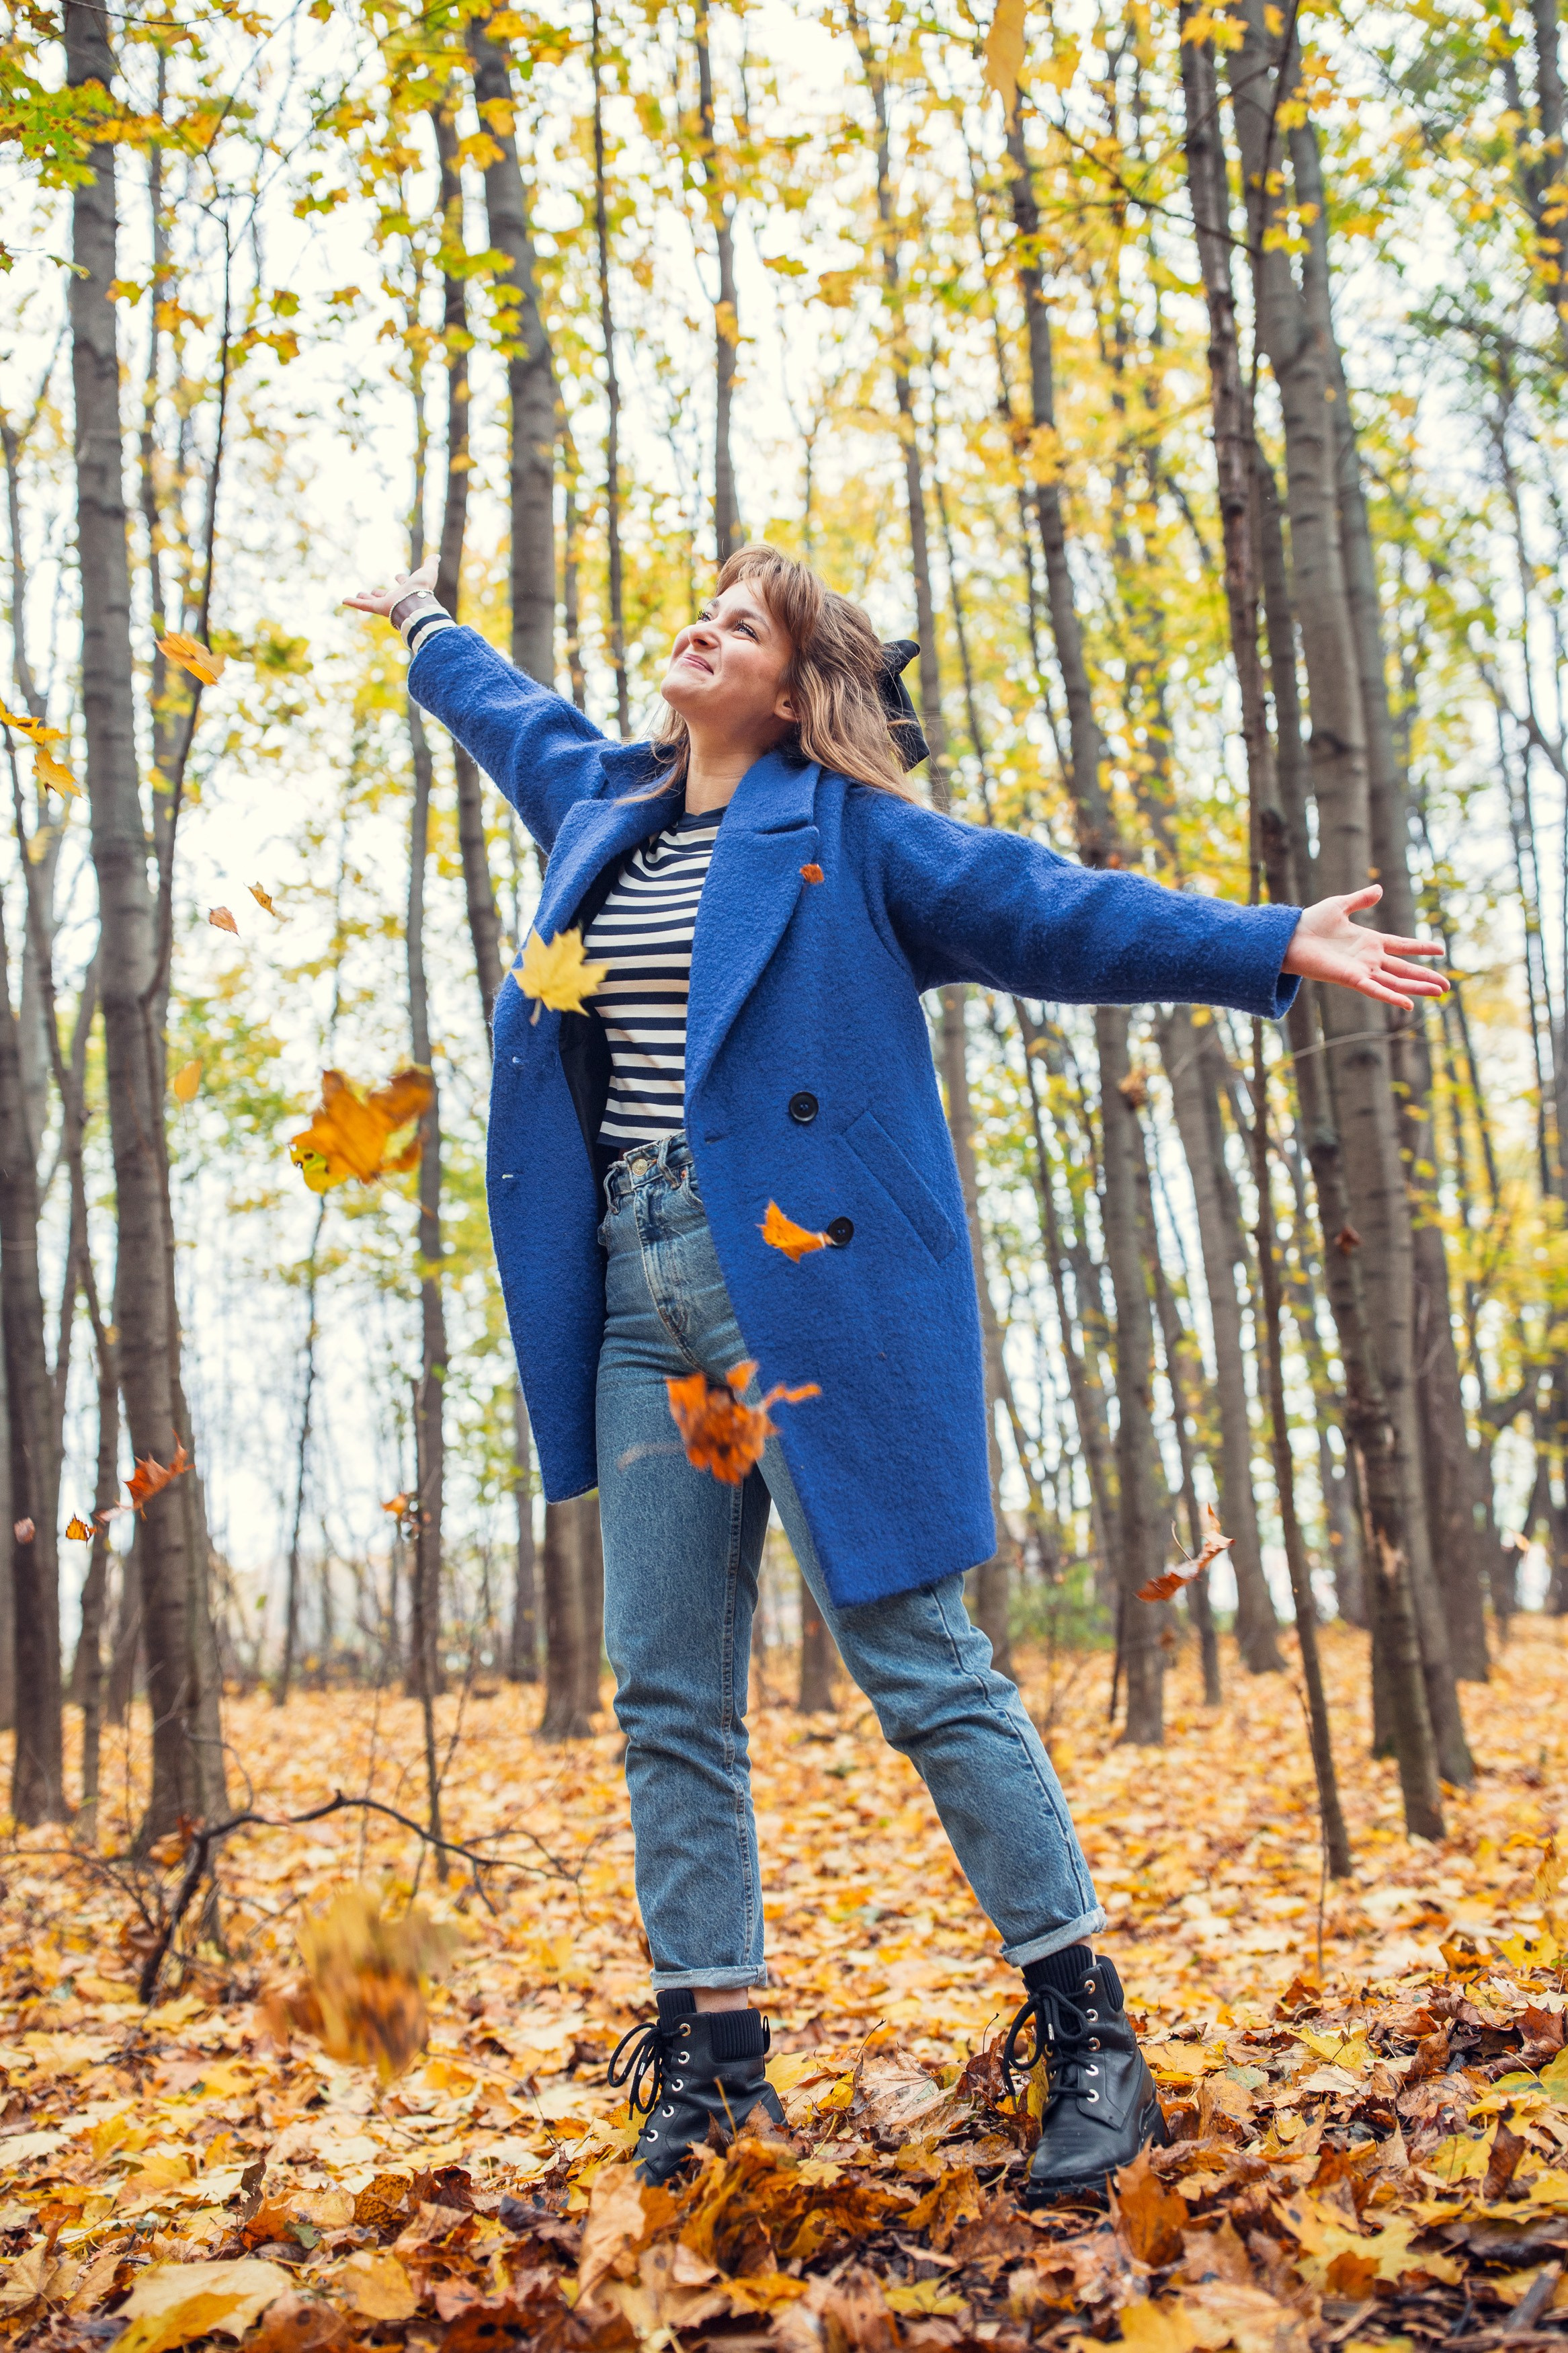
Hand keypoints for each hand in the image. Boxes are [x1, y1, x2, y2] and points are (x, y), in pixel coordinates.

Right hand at [343, 554, 437, 617]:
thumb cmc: (422, 588)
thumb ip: (431, 564)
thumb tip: (436, 556)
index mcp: (408, 589)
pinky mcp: (377, 608)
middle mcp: (397, 597)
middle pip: (386, 595)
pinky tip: (344, 600)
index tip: (398, 576)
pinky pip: (363, 606)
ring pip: (373, 601)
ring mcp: (386, 603)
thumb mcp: (428, 572)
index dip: (402, 579)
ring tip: (359, 595)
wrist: (416, 601)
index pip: (404, 583)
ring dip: (366, 598)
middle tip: (374, 591)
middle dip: (380, 593)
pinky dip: (353, 603)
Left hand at [1282, 884, 1448, 1009]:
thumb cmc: (1311, 922)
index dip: (1420, 948)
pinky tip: (1408, 1004)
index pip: (1402, 946)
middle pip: (1404, 969)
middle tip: (1447, 985)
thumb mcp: (1339, 906)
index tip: (1441, 950)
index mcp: (1369, 941)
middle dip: (1425, 977)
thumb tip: (1379, 889)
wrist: (1290, 937)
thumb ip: (1360, 899)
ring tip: (1439, 992)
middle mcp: (1369, 958)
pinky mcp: (1351, 979)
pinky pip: (1376, 990)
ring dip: (1417, 988)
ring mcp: (1362, 970)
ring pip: (1396, 982)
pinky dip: (1392, 997)